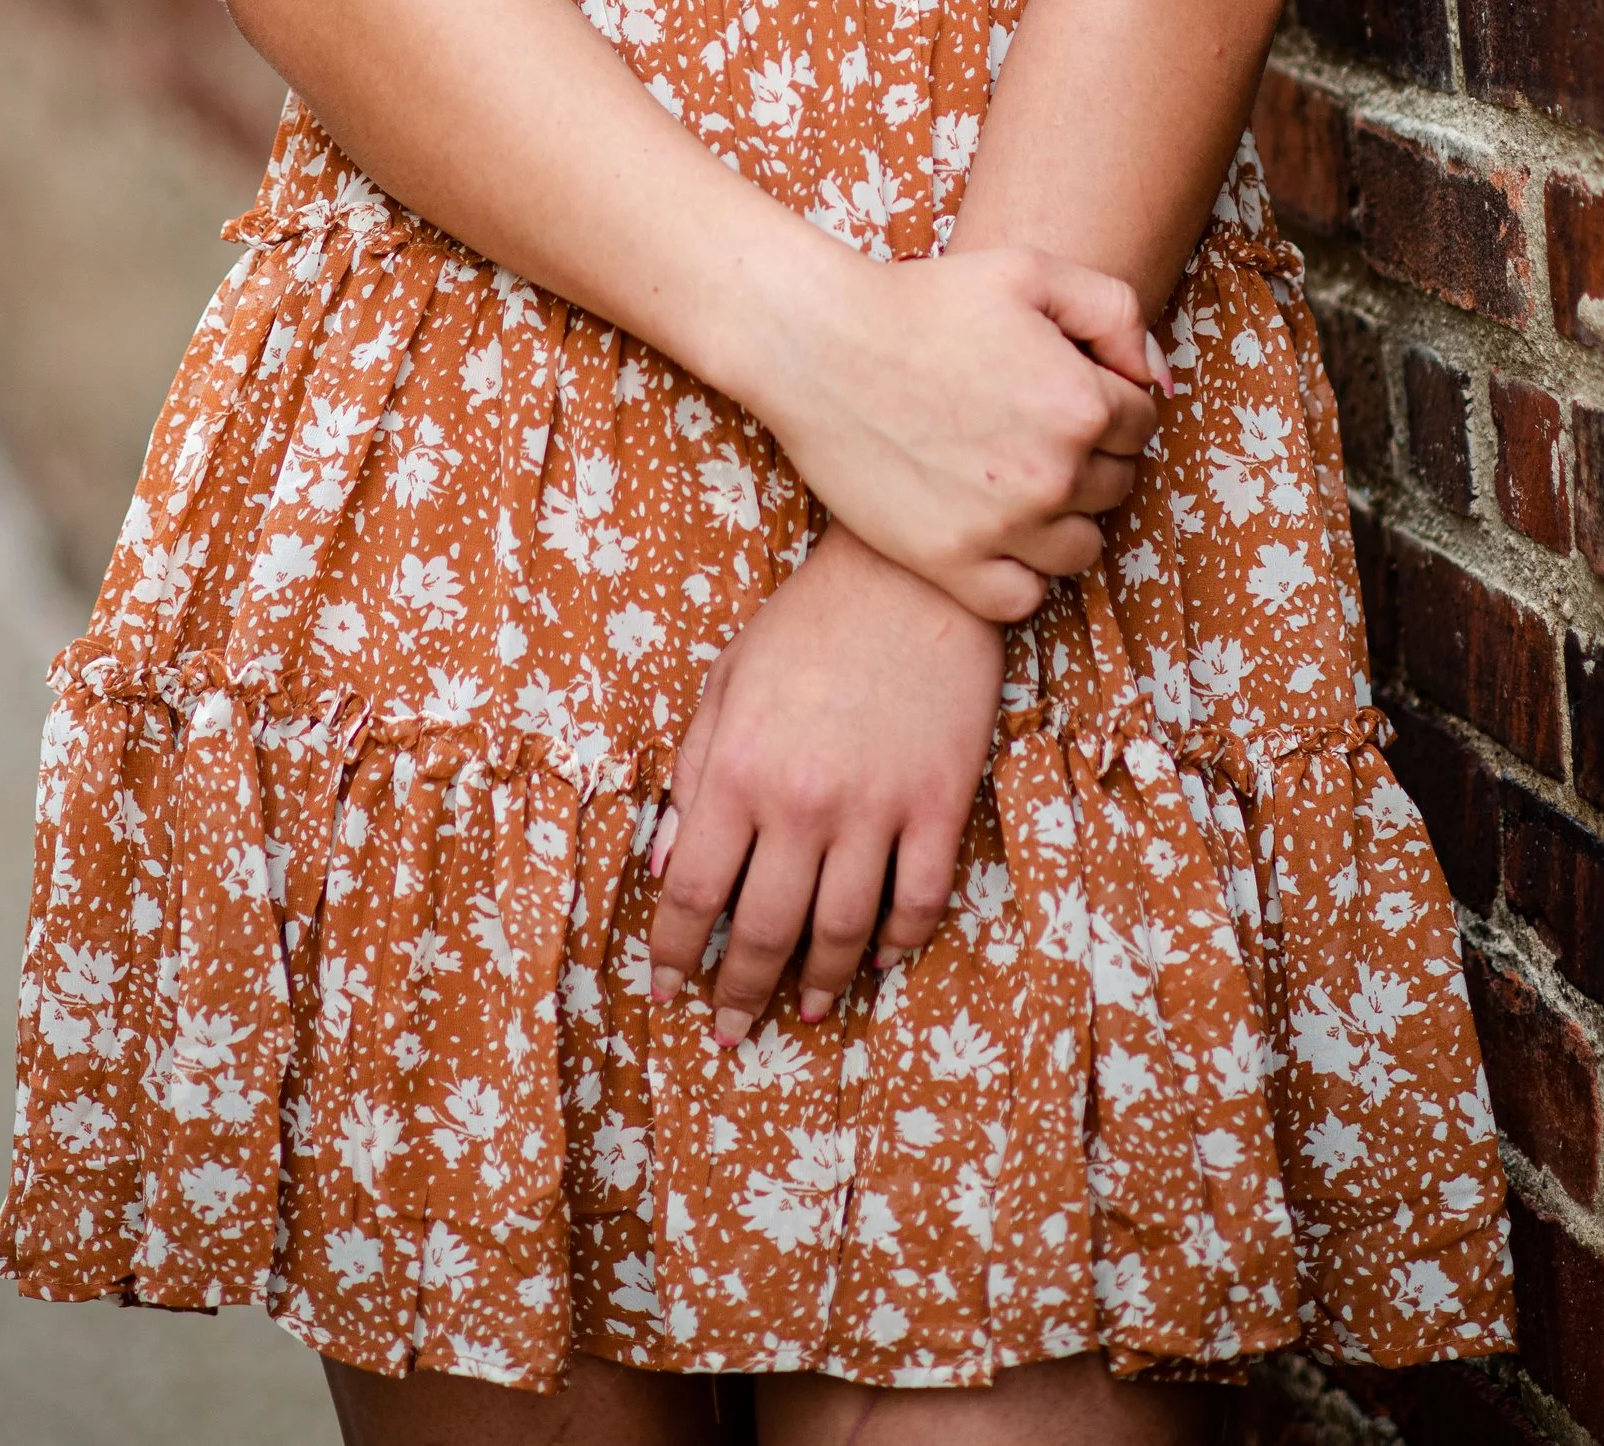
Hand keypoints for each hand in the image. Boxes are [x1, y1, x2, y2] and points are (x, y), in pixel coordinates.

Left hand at [645, 526, 1006, 1042]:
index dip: (674, 954)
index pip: (692, 893)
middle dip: (739, 992)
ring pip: (840, 932)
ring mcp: (877, 809)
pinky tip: (875, 961)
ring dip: (817, 984)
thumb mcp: (727, 683)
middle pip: (764, 931)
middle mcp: (802, 802)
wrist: (910, 574)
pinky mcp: (940, 805)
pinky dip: (896, 944)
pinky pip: (918, 902)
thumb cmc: (807, 625)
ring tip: (803, 1011)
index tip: (665, 989)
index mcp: (739, 770)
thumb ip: (691, 773)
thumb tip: (664, 867)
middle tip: (729, 1029)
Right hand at [752, 243, 1169, 620]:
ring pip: (1081, 547)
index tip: (1063, 388)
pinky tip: (996, 531)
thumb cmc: (925, 300)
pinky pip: (1023, 598)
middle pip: (1115, 485)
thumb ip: (1116, 312)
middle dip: (1089, 457)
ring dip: (1063, 517)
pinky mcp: (951, 564)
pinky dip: (1021, 574)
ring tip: (1016, 479)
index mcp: (1081, 403)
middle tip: (1030, 426)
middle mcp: (1052, 474)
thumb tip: (1156, 382)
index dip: (1109, 401)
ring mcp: (1002, 527)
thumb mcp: (1030, 271)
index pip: (1142, 424)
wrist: (822, 346)